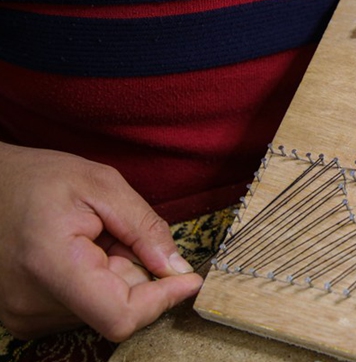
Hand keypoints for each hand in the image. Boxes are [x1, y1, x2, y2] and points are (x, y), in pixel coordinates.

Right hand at [0, 142, 202, 341]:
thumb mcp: (102, 186)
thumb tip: (176, 268)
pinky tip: (80, 252)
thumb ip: (145, 228)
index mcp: (51, 267)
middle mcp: (32, 304)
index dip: (162, 299)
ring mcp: (24, 315)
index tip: (188, 279)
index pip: (120, 316)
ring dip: (116, 277)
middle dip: (137, 275)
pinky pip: (84, 308)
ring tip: (92, 239)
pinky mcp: (25, 317)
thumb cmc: (38, 179)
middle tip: (119, 234)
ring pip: (103, 309)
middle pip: (117, 310)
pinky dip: (97, 282)